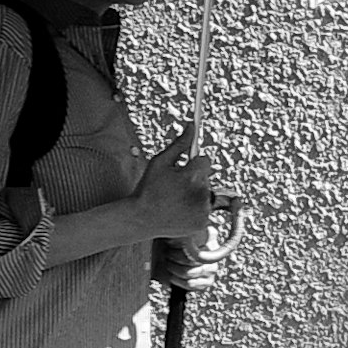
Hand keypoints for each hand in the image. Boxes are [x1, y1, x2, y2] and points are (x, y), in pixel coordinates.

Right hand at [133, 123, 237, 281]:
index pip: (205, 161)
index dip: (192, 165)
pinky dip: (195, 210)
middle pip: (205, 178)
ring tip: (175, 200)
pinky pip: (205, 210)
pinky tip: (179, 211)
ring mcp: (204, 210)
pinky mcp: (203, 222)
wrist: (141, 219)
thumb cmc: (148, 188)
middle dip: (193, 179)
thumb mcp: (160, 162)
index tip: (182, 170)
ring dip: (195, 194)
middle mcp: (202, 193)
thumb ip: (179, 144)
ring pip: (206, 194)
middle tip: (173, 188)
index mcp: (193, 176)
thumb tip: (192, 125)